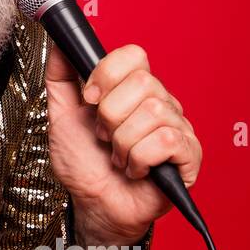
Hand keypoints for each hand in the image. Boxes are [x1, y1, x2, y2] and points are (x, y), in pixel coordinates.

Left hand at [44, 42, 201, 247]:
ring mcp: (177, 127)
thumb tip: (61, 44)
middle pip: (142, 83)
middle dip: (110, 117)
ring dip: (122, 143)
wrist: (94, 204)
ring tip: (118, 157)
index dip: (107, 74)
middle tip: (104, 138)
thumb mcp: (61, 117)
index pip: (134, 55)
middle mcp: (159, 103)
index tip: (90, 99)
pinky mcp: (189, 155)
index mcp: (132, 89)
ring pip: (152, 113)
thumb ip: (61, 78)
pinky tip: (136, 170)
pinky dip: (140, 159)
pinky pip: (166, 140)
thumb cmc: (84, 164)